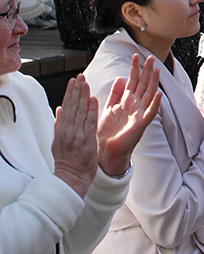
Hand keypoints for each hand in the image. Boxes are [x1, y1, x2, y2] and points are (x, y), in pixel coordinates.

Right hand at [52, 75, 98, 196]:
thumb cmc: (67, 161)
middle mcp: (67, 131)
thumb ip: (59, 124)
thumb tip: (59, 108)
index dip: (70, 93)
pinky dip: (91, 110)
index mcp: (60, 131)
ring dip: (83, 96)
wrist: (71, 178)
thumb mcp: (58, 142)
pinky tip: (94, 99)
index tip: (73, 81)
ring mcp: (76, 136)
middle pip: (72, 106)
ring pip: (80, 112)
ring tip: (86, 82)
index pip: (66, 107)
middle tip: (80, 76)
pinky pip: (90, 122)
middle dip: (76, 90)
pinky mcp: (87, 141)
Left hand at [95, 54, 161, 176]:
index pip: (132, 81)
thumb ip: (115, 93)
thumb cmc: (108, 131)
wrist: (106, 151)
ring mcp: (139, 114)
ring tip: (156, 71)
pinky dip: (155, 104)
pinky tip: (158, 95)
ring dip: (153, 83)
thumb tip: (120, 77)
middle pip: (143, 85)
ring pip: (148, 95)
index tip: (136, 56)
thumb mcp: (109, 108)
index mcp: (126, 101)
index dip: (135, 69)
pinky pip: (150, 113)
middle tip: (151, 58)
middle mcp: (135, 105)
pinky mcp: (141, 125)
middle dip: (146, 71)